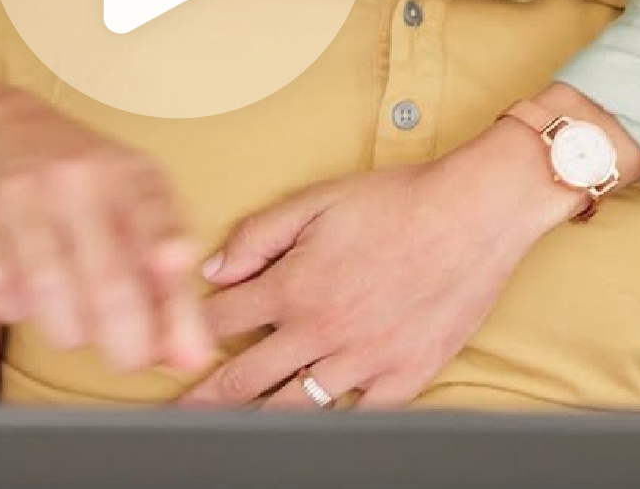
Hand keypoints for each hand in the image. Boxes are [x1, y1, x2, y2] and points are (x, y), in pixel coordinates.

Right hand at [0, 84, 215, 374]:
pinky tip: (29, 297)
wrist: (1, 130)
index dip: (169, 255)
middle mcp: (76, 180)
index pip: (157, 222)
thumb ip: (169, 282)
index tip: (176, 279)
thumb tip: (191, 358)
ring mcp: (20, 198)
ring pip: (49, 296)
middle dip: (127, 342)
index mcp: (129, 174)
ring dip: (70, 332)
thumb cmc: (87, 185)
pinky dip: (18, 311)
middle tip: (131, 360)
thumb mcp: (140, 205)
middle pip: (107, 281)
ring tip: (78, 327)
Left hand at [179, 113, 579, 407]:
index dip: (185, 335)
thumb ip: (258, 236)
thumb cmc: (399, 200)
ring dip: (255, 422)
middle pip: (243, 380)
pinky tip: (309, 431)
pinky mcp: (404, 375)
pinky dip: (330, 424)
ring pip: (292, 408)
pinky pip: (357, 416)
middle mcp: (321, 332)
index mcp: (294, 287)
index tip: (163, 351)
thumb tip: (214, 269)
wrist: (476, 212)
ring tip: (227, 438)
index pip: (219, 322)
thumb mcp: (316, 200)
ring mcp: (363, 360)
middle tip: (176, 419)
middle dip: (202, 401)